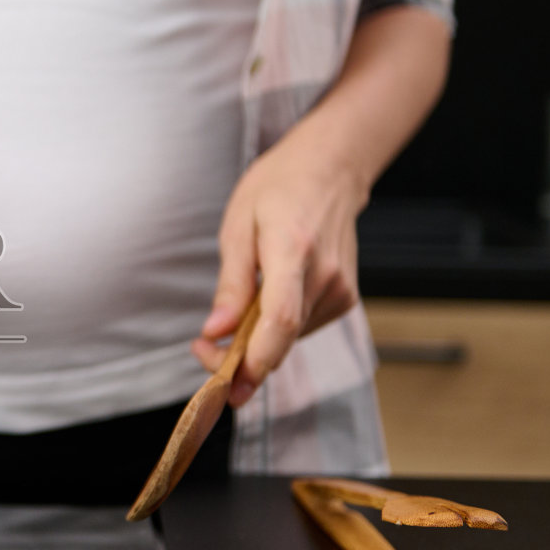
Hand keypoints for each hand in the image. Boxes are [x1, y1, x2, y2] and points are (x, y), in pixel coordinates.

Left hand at [192, 128, 368, 406]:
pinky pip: (302, 328)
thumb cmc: (277, 190)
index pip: (279, 321)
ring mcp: (341, 289)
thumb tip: (215, 332)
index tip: (221, 378)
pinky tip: (262, 305)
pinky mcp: (345, 298)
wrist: (330, 170)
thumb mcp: (238, 226)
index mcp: (292, 251)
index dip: (251, 360)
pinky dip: (276, 329)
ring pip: (290, 340)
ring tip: (229, 320)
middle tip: (203, 350)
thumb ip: (230, 284)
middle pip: (281, 340)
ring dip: (256, 343)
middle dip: (239, 360)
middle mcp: (325, 276)